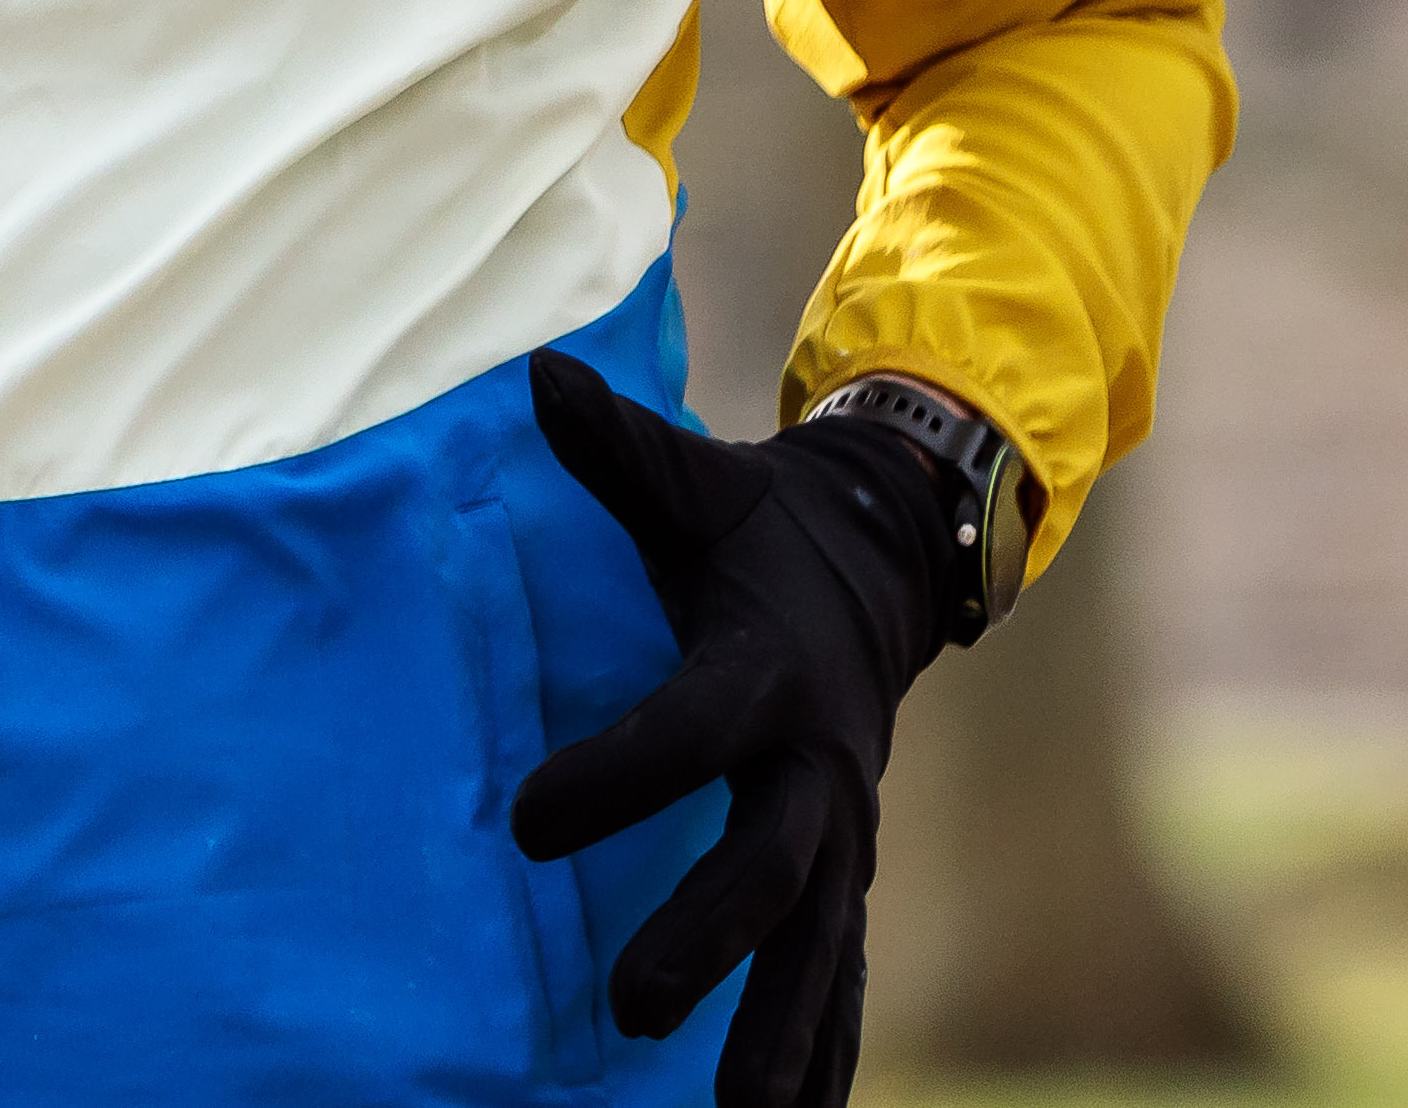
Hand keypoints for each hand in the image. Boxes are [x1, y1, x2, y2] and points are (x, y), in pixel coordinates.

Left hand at [509, 352, 968, 1107]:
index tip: (522, 819)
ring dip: (785, 1035)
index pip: (688, 728)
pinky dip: (833, 1050)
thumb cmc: (755, 528)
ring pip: (822, 948)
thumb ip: (613, 445)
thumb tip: (534, 369)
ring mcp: (844, 830)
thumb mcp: (691, 483)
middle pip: (771, 867)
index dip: (614, 772)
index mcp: (766, 669)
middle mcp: (820, 765)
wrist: (884, 562)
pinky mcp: (848, 871)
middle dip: (709, 938)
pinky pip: (845, 974)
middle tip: (632, 1006)